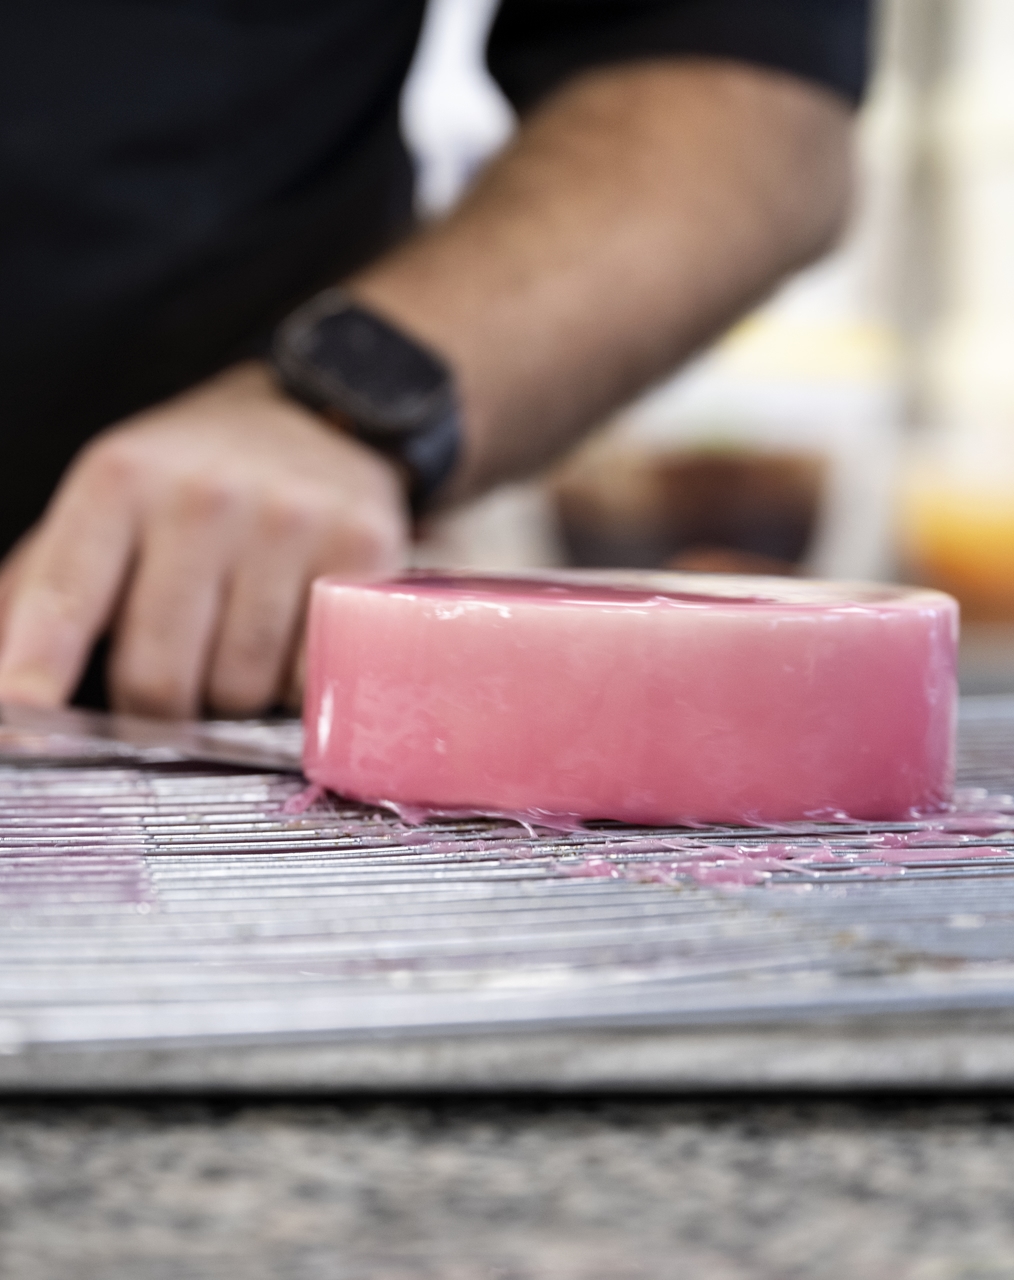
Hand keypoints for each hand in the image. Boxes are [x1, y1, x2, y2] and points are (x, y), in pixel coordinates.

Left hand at [0, 362, 409, 716]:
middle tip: (167, 697)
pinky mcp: (361, 550)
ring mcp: (289, 523)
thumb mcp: (108, 499)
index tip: (17, 721)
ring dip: (230, 701)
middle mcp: (204, 498)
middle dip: (155, 712)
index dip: (37, 671)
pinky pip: (312, 675)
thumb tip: (1, 689)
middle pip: (159, 675)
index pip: (66, 597)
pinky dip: (295, 687)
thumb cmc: (195, 475)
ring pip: (240, 688)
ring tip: (235, 655)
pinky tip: (292, 645)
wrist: (320, 415)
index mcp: (120, 481)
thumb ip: (41, 586)